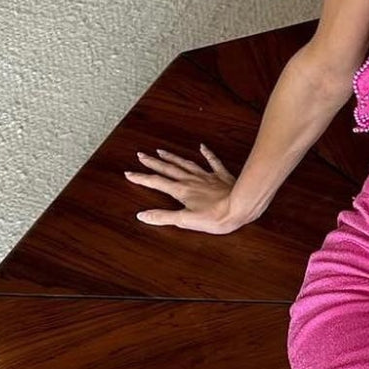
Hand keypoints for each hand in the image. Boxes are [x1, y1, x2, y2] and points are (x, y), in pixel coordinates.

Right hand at [124, 142, 243, 232]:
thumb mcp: (185, 221)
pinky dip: (207, 154)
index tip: (129, 173)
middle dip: (153, 163)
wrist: (239, 207)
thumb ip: (163, 217)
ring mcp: (206, 176)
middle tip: (141, 155)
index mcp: (181, 191)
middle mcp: (191, 180)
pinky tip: (202, 147)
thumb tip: (142, 216)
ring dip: (172, 157)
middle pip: (168, 169)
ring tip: (161, 151)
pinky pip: (212, 162)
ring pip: (185, 163)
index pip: (156, 183)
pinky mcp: (221, 176)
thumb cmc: (215, 217)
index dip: (141, 179)